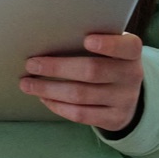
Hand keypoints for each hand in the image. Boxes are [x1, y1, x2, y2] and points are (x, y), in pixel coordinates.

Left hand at [20, 33, 144, 131]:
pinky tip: (44, 98)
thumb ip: (92, 41)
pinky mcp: (114, 119)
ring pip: (81, 95)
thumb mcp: (110, 47)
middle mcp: (131, 75)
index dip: (108, 44)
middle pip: (92, 71)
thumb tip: (50, 38)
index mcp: (131, 52)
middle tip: (31, 64)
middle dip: (57, 68)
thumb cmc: (109, 61)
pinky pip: (81, 114)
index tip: (87, 40)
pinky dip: (58, 106)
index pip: (127, 47)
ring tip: (27, 84)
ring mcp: (124, 99)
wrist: (128, 94)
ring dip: (49, 89)